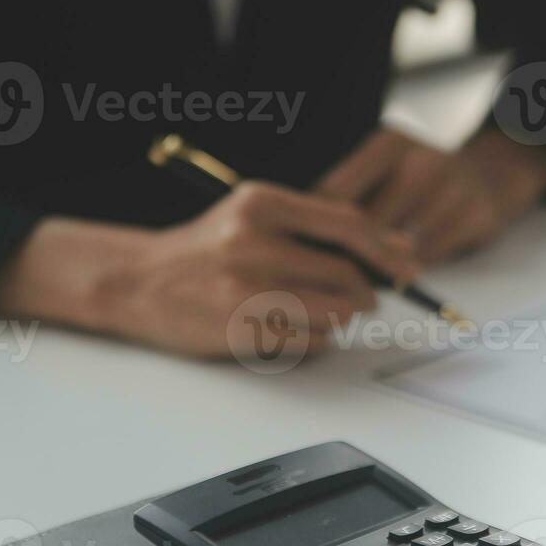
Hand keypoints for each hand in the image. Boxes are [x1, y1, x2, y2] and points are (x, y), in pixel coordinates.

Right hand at [0, 181, 419, 358]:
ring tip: (329, 312)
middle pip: (346, 274)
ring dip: (345, 319)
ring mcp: (245, 288)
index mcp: (262, 204)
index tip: (406, 265)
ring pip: (334, 312)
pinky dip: (319, 341)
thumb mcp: (255, 217)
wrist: (140, 281)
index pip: (348, 225)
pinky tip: (299, 329)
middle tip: (367, 298)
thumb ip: (317, 227)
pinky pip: (310, 342)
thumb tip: (393, 248)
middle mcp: (253, 242)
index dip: (386, 250)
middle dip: (366, 292)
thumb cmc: (208, 250)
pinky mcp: (241, 328)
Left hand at [315, 127, 545, 262]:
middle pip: (365, 223)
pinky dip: (412, 271)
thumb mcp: (389, 166)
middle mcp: (420, 159)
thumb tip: (309, 239)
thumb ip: (353, 194)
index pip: (334, 191)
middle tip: (331, 277)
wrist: (497, 171)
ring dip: (378, 269)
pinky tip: (402, 275)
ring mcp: (453, 187)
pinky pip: (430, 257)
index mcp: (389, 143)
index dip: (316, 227)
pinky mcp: (477, 215)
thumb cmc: (428, 178)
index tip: (308, 250)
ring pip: (398, 245)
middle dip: (346, 254)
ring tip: (363, 283)